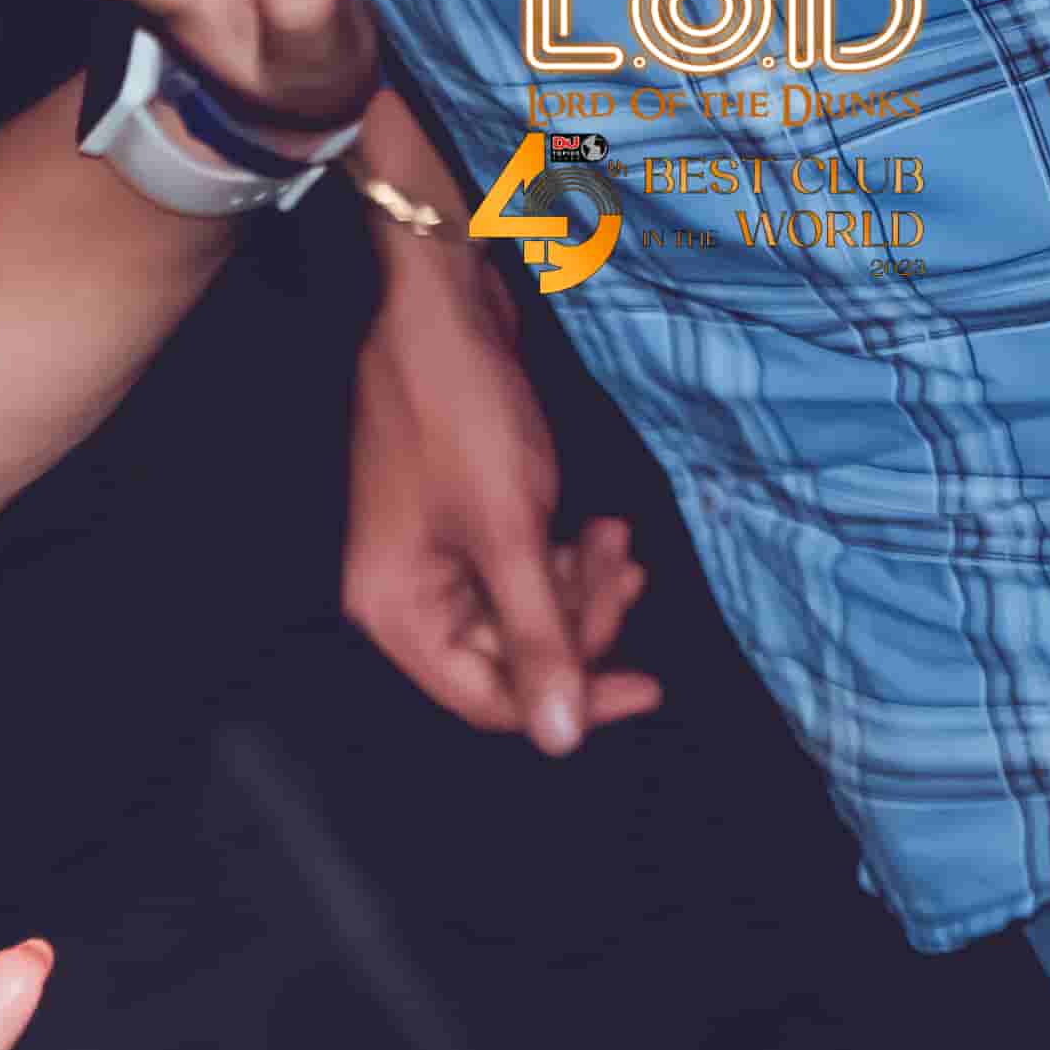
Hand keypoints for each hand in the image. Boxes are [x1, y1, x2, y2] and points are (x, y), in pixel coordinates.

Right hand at [345, 267, 660, 756]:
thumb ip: (541, 640)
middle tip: (628, 569)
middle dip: (581, 623)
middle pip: (510, 659)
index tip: (649, 682)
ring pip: (526, 614)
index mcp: (399, 614)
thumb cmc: (463, 417)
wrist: (437, 309)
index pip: (487, 701)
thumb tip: (562, 741)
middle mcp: (408, 598)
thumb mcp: (512, 535)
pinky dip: (567, 558)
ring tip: (616, 534)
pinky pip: (524, 571)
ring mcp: (434, 560)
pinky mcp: (462, 523)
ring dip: (583, 586)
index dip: (571, 700)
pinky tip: (599, 525)